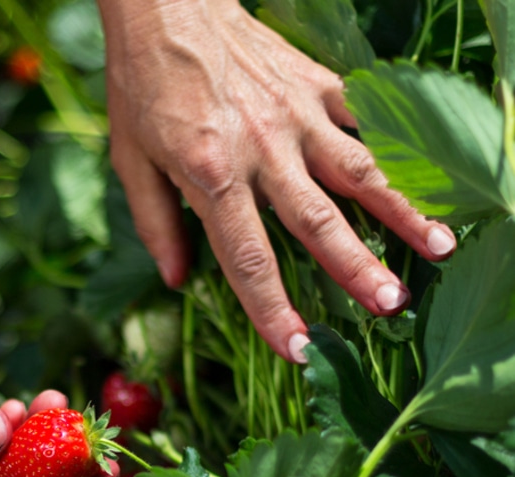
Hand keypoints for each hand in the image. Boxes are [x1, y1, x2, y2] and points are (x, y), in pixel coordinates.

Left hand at [97, 0, 456, 361]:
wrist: (168, 6)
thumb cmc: (144, 89)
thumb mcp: (131, 162)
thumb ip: (156, 225)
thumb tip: (176, 281)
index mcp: (210, 175)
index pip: (248, 259)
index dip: (272, 309)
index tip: (298, 349)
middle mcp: (262, 149)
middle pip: (318, 222)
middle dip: (357, 268)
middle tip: (392, 306)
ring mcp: (296, 114)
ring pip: (359, 170)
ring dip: (402, 211)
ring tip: (440, 247)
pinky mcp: (315, 84)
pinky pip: (362, 119)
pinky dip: (394, 150)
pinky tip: (425, 180)